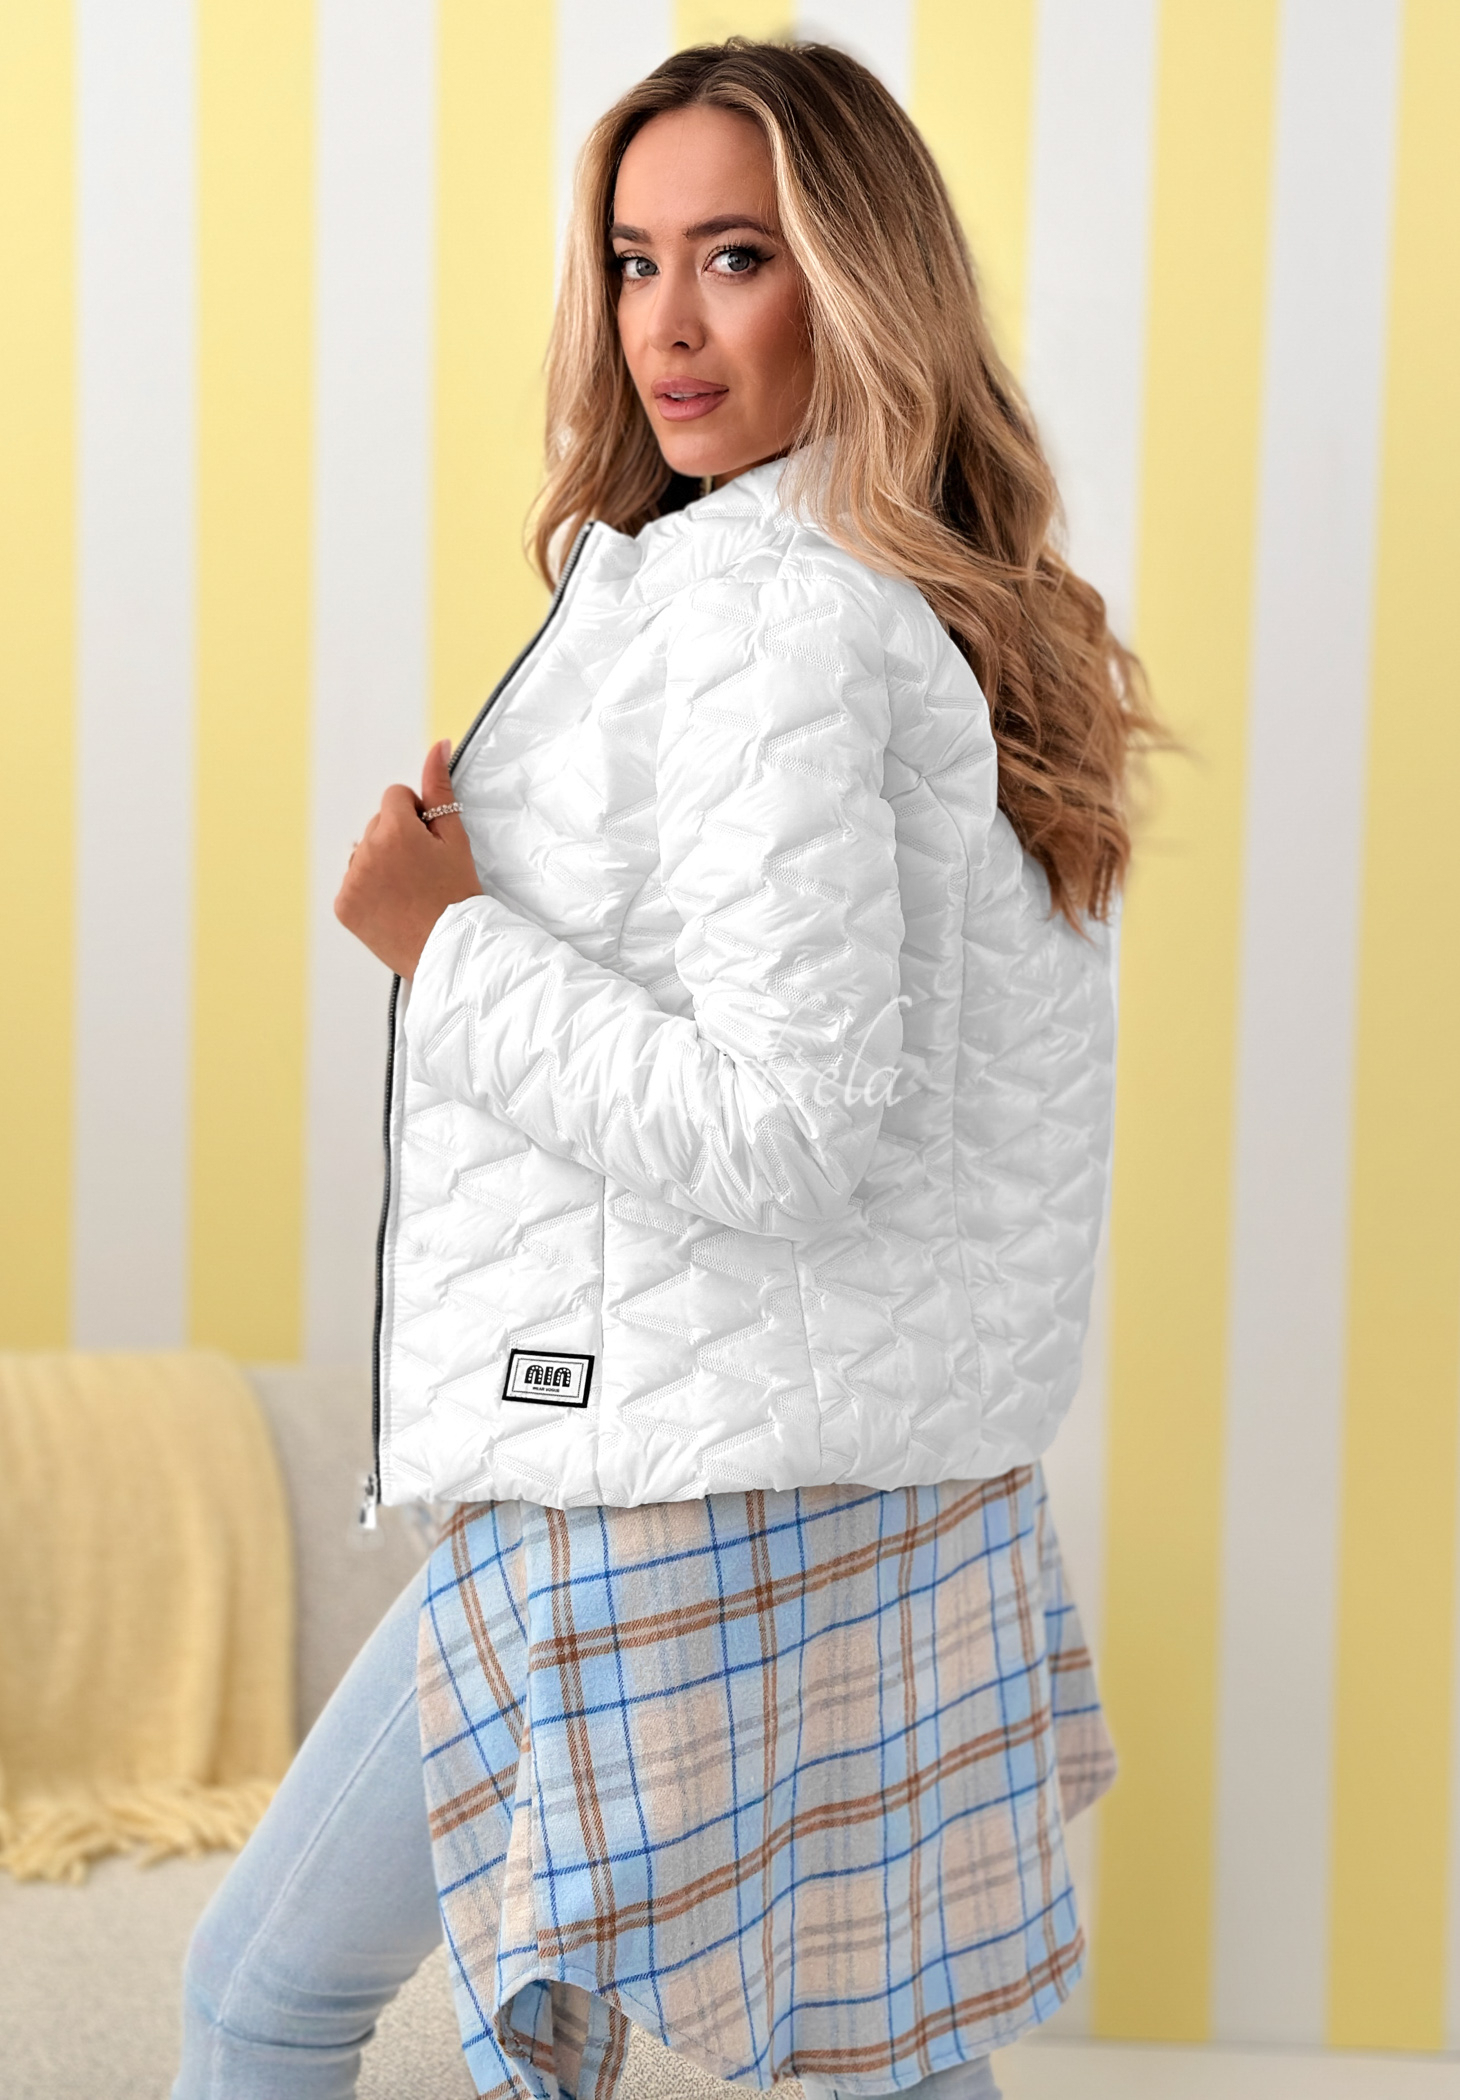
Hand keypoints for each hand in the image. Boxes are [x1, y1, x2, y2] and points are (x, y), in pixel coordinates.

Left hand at [334, 739, 481, 977]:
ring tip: (409, 891)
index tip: (429, 844)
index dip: (416, 818)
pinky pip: (353, 884)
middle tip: (423, 872)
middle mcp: (366, 850)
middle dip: (397, 840)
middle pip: (378, 825)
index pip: (395, 797)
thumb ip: (440, 788)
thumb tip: (438, 746)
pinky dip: (369, 891)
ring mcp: (351, 880)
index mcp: (394, 829)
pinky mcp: (343, 906)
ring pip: (364, 854)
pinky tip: (393, 906)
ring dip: (381, 864)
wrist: (451, 950)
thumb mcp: (455, 838)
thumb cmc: (458, 896)